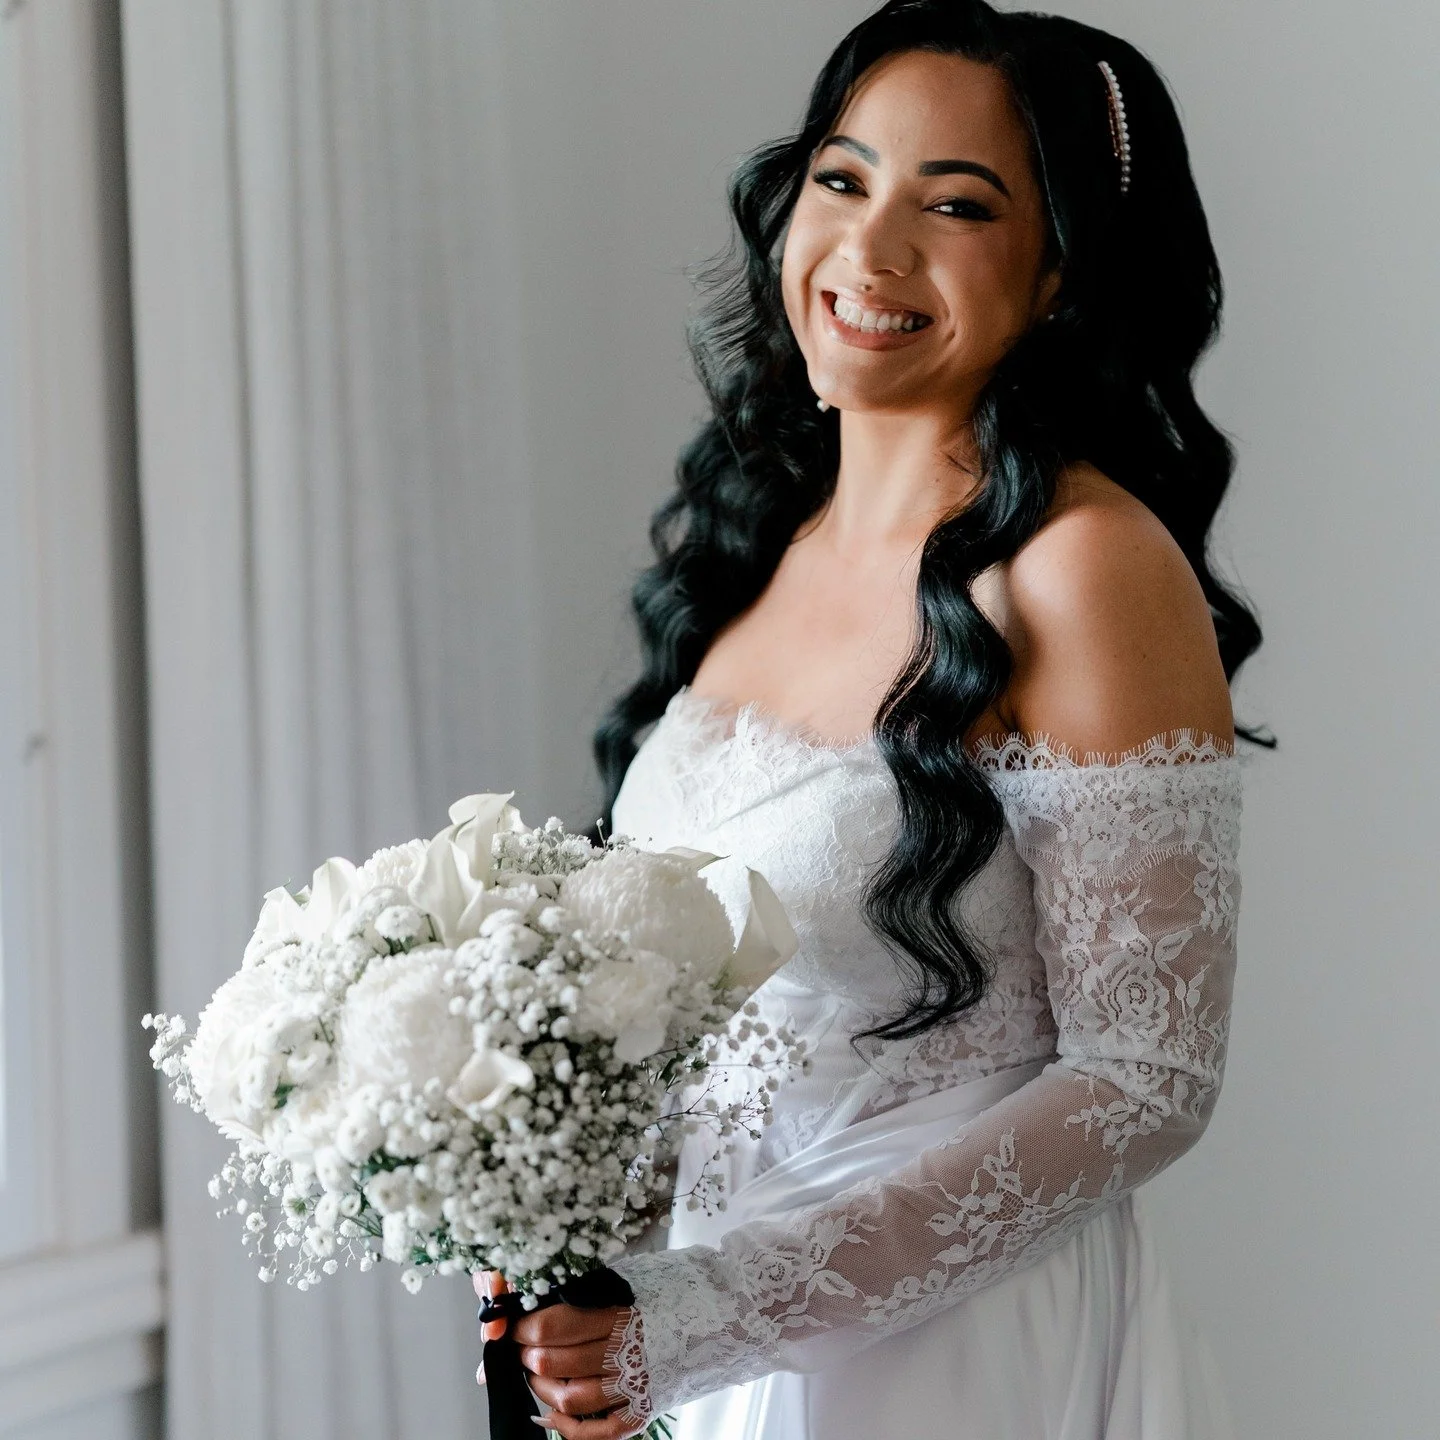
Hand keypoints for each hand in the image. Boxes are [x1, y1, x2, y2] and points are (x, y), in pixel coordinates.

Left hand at [471, 1272, 650, 1438]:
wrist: (714, 1315)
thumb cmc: (667, 1293)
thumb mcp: (627, 1279)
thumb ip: (586, 1291)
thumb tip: (537, 1297)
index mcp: (619, 1314)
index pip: (554, 1326)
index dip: (525, 1328)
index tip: (516, 1323)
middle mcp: (625, 1353)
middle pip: (555, 1364)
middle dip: (528, 1356)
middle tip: (523, 1347)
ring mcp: (634, 1387)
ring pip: (570, 1399)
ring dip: (542, 1388)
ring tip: (537, 1373)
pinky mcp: (642, 1411)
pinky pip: (597, 1432)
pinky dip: (568, 1426)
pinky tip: (553, 1412)